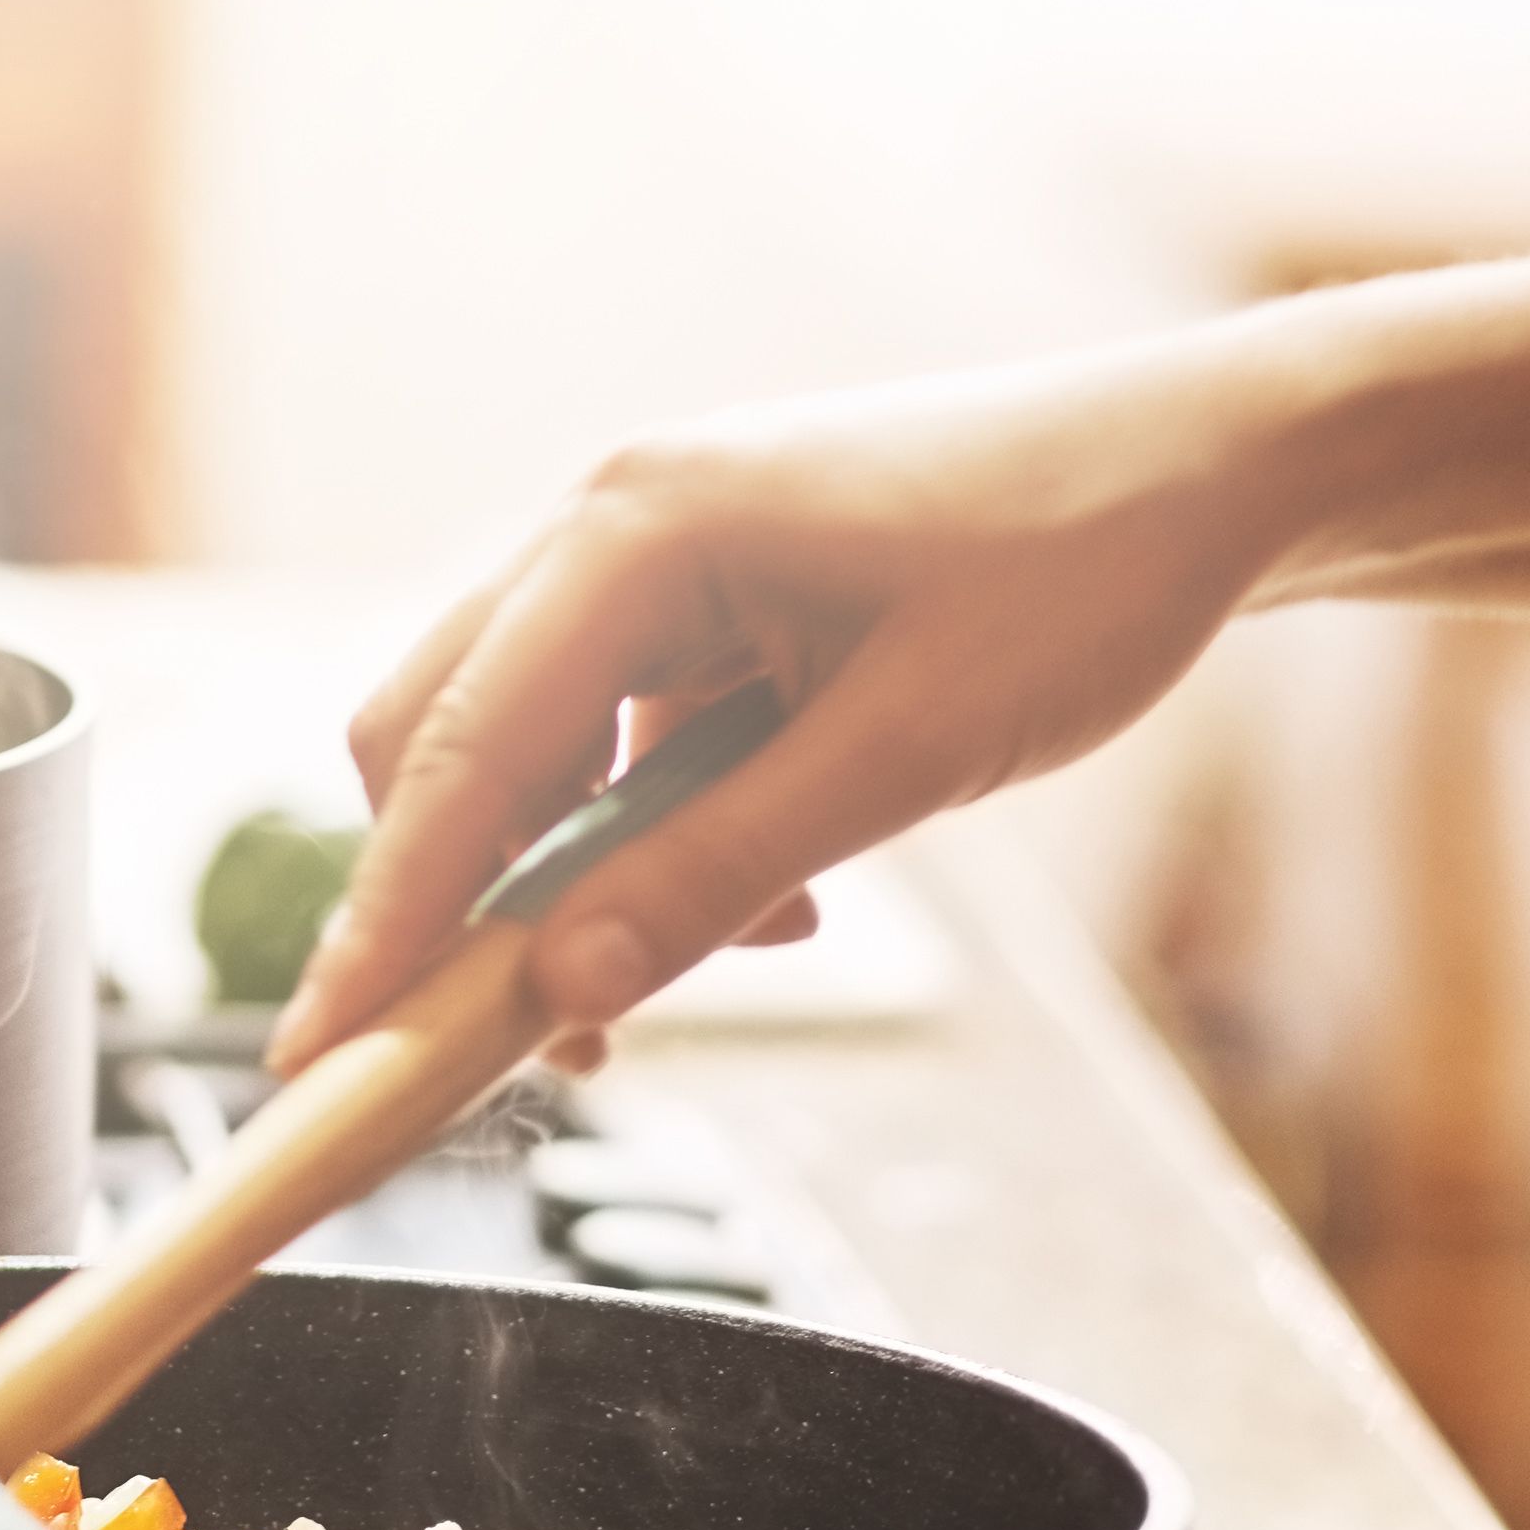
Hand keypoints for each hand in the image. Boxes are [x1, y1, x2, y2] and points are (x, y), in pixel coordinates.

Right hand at [269, 329, 1314, 1069]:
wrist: (1210, 471)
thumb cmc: (1082, 577)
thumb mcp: (904, 756)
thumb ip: (716, 873)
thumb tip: (559, 990)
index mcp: (639, 528)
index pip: (454, 758)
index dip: (380, 924)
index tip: (320, 1057)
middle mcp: (612, 520)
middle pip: (443, 744)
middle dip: (472, 907)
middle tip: (541, 1048)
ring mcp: (652, 549)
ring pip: (529, 750)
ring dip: (588, 879)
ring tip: (743, 951)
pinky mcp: (705, 591)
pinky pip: (617, 736)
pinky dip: (658, 832)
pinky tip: (785, 887)